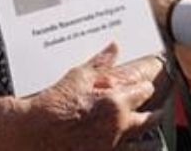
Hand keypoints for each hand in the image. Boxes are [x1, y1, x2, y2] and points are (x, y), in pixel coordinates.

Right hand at [25, 44, 167, 148]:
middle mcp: (119, 126)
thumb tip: (113, 49)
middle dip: (154, 111)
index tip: (147, 82)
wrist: (34, 134)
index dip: (146, 84)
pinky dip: (130, 146)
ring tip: (149, 130)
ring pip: (144, 141)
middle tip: (156, 107)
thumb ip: (100, 64)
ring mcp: (112, 145)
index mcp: (116, 102)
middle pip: (151, 118)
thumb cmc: (53, 106)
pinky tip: (128, 142)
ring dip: (146, 133)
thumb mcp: (77, 78)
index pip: (144, 90)